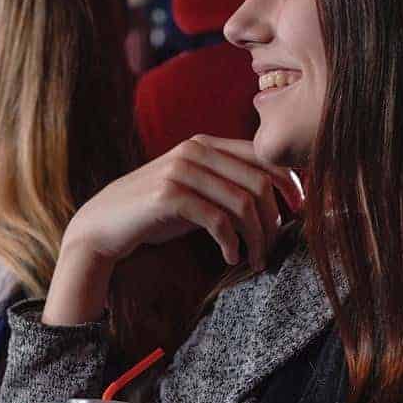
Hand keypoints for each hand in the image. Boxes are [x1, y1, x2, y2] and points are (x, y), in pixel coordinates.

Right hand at [44, 135, 301, 325]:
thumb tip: (278, 199)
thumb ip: (226, 183)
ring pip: (243, 203)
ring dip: (257, 238)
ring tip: (256, 259)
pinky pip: (218, 220)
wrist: (103, 226)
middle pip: (259, 182)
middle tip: (274, 246)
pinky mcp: (169, 196)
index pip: (263, 156)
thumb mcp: (194, 190)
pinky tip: (231, 258)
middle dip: (274, 219)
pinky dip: (231, 243)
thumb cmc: (155, 212)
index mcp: (205, 143)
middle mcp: (195, 150)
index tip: (299, 212)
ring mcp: (181, 171)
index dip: (290, 183)